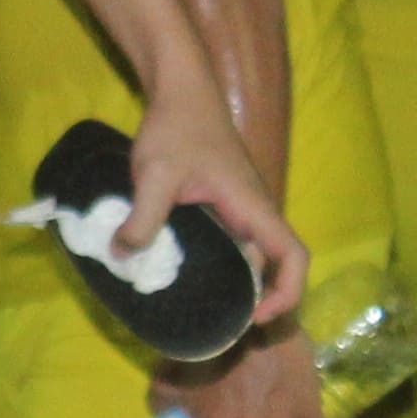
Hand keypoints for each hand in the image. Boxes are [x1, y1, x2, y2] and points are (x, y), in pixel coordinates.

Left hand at [119, 72, 305, 326]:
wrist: (180, 92)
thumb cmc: (177, 128)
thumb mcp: (155, 174)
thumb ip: (142, 216)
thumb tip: (123, 256)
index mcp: (254, 208)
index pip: (294, 256)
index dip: (287, 291)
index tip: (258, 315)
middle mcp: (255, 212)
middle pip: (274, 264)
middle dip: (259, 298)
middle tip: (223, 325)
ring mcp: (239, 209)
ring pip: (250, 255)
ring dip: (236, 282)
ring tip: (202, 308)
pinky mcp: (221, 204)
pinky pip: (229, 242)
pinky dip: (217, 263)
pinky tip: (184, 274)